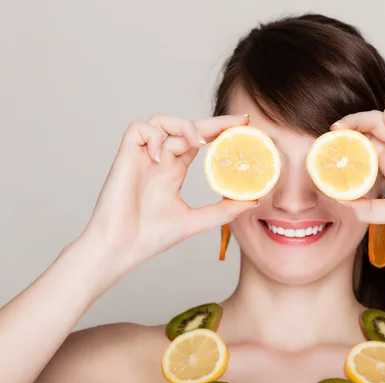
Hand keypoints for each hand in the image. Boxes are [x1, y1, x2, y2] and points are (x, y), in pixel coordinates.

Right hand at [77, 114, 256, 281]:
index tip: (244, 126)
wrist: (121, 248)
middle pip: (185, 127)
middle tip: (238, 123)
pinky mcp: (126, 156)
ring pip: (161, 121)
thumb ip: (223, 210)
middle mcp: (160, 160)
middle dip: (212, 122)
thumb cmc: (150, 237)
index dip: (219, 130)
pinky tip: (162, 158)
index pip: (199, 142)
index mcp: (174, 171)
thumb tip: (253, 201)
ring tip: (198, 143)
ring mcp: (143, 157)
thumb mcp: (196, 221)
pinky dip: (155, 137)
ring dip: (182, 126)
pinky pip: (139, 129)